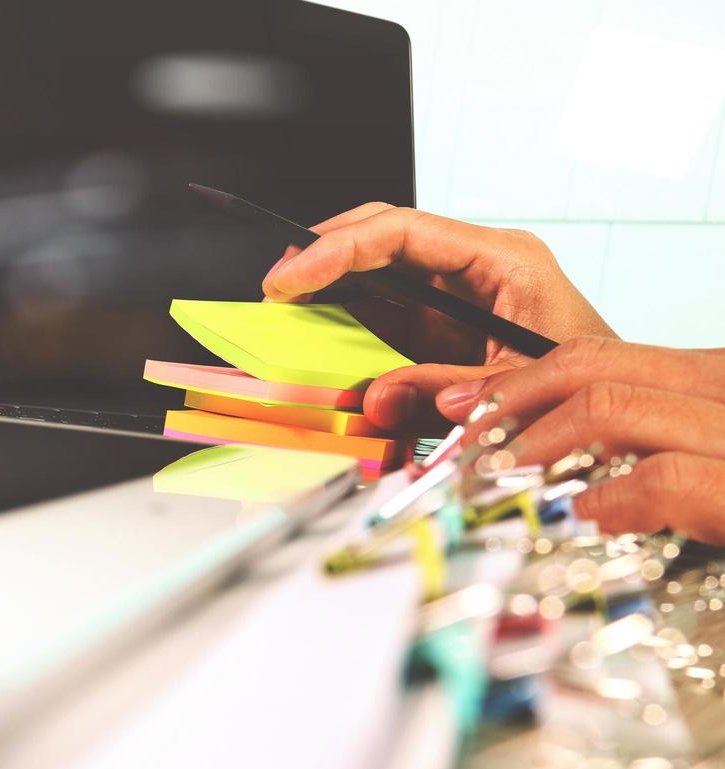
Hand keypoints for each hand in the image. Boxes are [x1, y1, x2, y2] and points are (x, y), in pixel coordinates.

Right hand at [261, 204, 614, 429]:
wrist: (613, 417)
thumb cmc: (587, 394)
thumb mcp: (514, 392)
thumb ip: (444, 392)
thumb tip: (374, 395)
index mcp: (502, 261)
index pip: (401, 231)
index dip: (336, 249)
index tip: (291, 278)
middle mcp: (476, 268)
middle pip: (381, 238)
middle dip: (322, 257)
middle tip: (276, 288)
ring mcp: (456, 296)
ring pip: (377, 275)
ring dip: (330, 293)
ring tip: (286, 315)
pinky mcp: (444, 327)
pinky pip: (384, 316)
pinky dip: (348, 329)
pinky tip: (320, 345)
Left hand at [438, 337, 724, 542]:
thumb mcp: (693, 472)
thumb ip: (623, 455)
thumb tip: (526, 461)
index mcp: (715, 387)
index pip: (598, 357)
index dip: (515, 382)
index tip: (461, 413)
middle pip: (593, 368)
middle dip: (507, 405)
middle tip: (459, 453)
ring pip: (613, 408)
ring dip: (531, 447)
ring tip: (496, 487)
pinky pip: (663, 479)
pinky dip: (602, 499)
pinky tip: (573, 521)